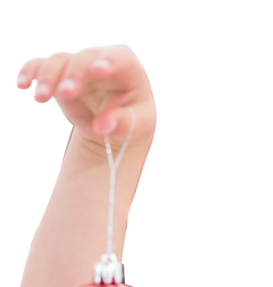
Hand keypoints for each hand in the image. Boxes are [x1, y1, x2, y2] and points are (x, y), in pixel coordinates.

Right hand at [13, 42, 157, 152]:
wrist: (114, 122)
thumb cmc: (132, 120)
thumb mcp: (137, 126)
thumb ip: (124, 124)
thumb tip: (104, 126)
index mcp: (126, 69)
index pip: (119, 59)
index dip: (108, 62)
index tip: (98, 71)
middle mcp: (100, 61)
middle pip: (83, 59)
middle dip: (73, 75)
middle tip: (65, 94)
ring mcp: (77, 65)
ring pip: (59, 61)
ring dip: (47, 77)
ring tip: (40, 100)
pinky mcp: (59, 74)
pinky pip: (40, 65)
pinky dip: (29, 73)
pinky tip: (20, 85)